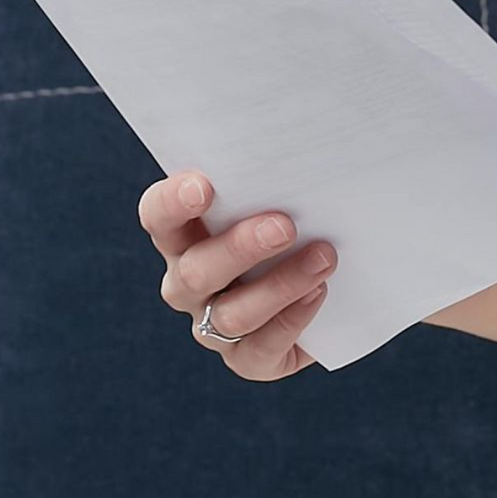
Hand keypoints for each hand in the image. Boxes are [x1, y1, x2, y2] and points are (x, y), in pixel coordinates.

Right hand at [139, 171, 337, 380]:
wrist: (337, 279)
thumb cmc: (302, 215)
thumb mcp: (287, 191)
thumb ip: (279, 174)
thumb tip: (310, 138)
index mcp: (186, 233)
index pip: (159, 216)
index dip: (173, 202)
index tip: (204, 185)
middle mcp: (190, 281)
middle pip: (196, 271)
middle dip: (239, 248)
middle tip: (285, 226)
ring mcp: (214, 324)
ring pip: (230, 316)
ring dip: (280, 285)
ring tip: (325, 257)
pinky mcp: (249, 358)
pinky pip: (258, 352)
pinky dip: (291, 321)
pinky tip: (319, 293)